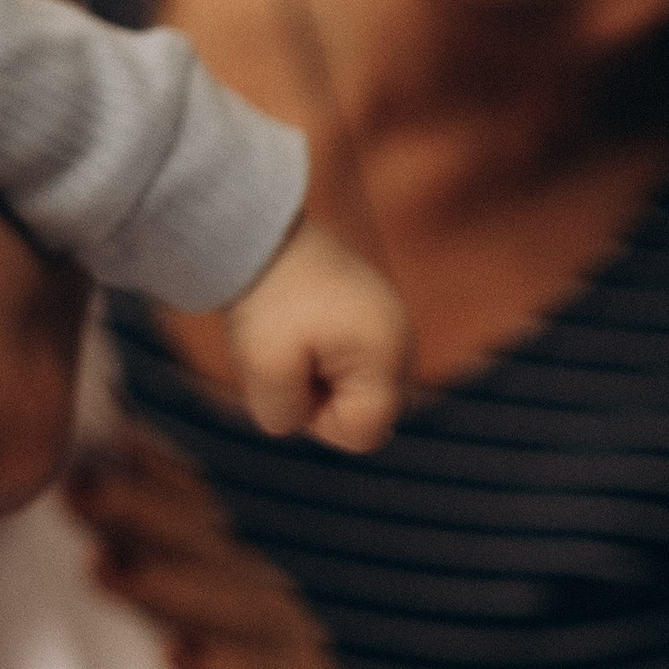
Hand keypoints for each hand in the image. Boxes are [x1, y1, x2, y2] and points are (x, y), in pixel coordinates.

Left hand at [68, 428, 375, 668]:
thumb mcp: (214, 627)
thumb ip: (167, 571)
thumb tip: (98, 511)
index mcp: (237, 574)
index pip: (193, 511)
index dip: (147, 471)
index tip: (94, 432)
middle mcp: (266, 599)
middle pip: (202, 547)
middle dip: (139, 513)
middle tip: (75, 490)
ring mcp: (296, 651)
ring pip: (233, 610)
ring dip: (169, 587)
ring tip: (106, 571)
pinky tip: (185, 664)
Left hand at [221, 216, 411, 450]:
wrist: (262, 234)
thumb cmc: (266, 297)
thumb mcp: (263, 366)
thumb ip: (284, 415)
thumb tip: (304, 420)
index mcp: (389, 356)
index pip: (362, 435)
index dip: (317, 420)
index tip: (291, 373)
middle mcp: (405, 345)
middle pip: (365, 415)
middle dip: (321, 399)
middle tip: (291, 351)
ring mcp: (395, 331)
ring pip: (356, 392)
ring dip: (318, 378)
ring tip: (295, 335)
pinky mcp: (376, 321)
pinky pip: (350, 366)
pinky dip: (320, 357)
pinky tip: (303, 324)